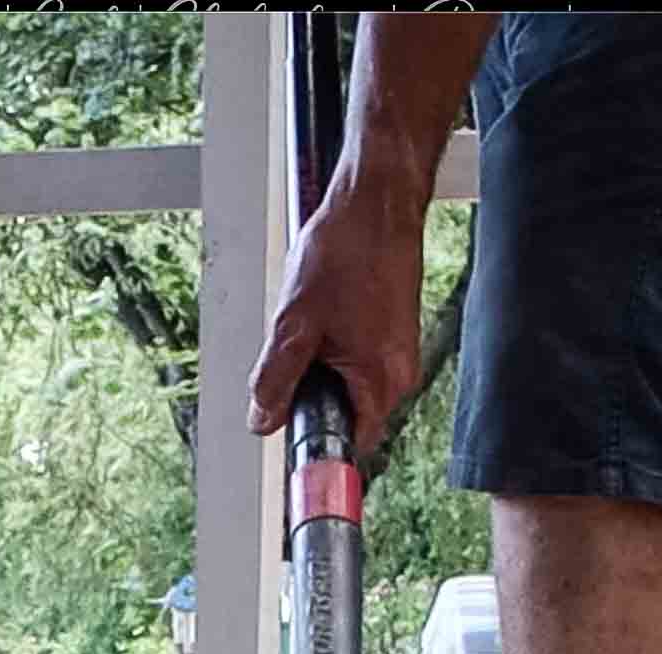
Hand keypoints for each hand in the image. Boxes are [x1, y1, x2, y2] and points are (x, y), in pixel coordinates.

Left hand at [247, 182, 423, 458]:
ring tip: (314, 322)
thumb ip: (275, 379)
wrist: (377, 202)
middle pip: (346, 415)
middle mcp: (399, 377)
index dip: (313, 436)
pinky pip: (359, 362)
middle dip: (314, 394)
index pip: (346, 443)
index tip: (291, 418)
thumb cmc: (346, 250)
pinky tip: (327, 313)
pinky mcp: (394, 337)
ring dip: (323, 368)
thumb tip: (261, 420)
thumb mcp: (294, 322)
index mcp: (381, 383)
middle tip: (297, 351)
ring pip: (350, 386)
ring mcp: (399, 356)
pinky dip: (336, 348)